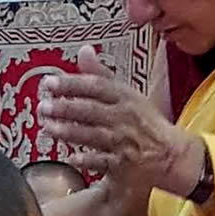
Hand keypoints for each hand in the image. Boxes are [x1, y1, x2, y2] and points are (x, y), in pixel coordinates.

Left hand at [37, 45, 203, 198]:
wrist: (170, 155)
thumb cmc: (144, 123)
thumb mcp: (126, 93)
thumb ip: (101, 74)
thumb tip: (84, 50)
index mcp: (124, 97)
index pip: (96, 86)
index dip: (71, 84)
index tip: (49, 83)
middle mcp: (124, 117)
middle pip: (92, 110)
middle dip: (66, 108)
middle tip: (44, 107)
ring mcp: (124, 141)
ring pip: (94, 135)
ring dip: (70, 132)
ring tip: (48, 129)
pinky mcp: (123, 164)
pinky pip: (104, 162)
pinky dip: (88, 160)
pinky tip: (72, 159)